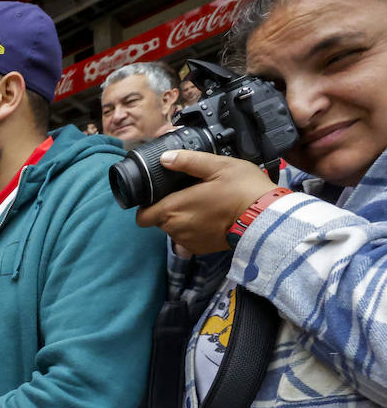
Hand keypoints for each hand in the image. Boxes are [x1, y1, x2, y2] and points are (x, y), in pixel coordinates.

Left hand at [135, 150, 277, 254]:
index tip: (158, 196)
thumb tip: (166, 158)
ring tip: (201, 206)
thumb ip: (189, 161)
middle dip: (167, 209)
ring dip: (180, 220)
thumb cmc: (243, 190)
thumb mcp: (218, 166)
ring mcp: (186, 241)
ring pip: (172, 230)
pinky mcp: (198, 249)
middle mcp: (175, 228)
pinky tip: (208, 219)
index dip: (147, 206)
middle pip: (158, 221)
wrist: (265, 219)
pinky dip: (192, 231)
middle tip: (187, 195)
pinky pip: (186, 240)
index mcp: (174, 208)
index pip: (142, 216)